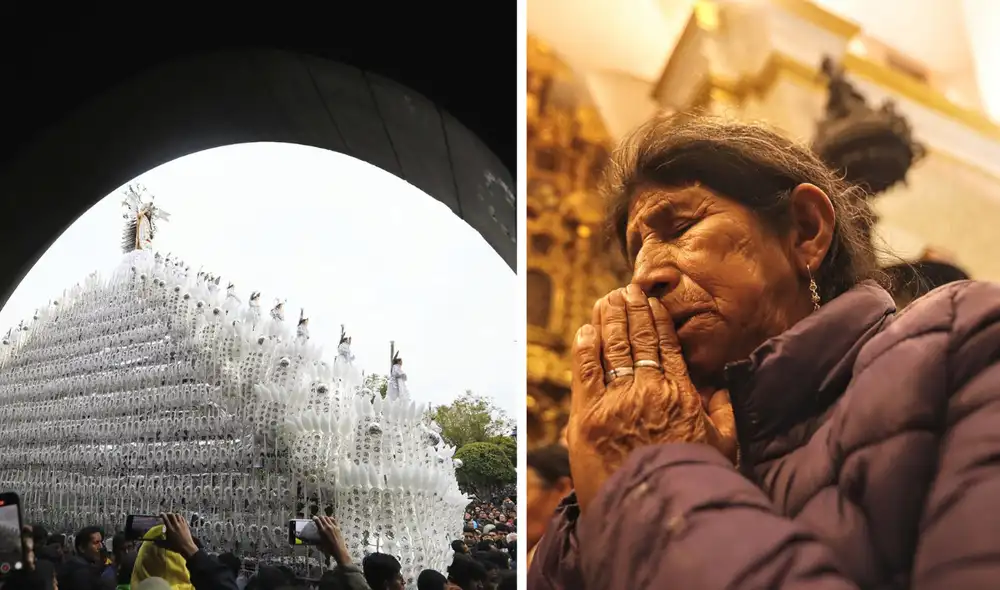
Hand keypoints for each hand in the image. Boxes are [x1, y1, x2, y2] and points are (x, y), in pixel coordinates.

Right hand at [159, 513, 198, 558]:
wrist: (187, 547)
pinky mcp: (186, 525)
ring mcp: (182, 524)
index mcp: (170, 529)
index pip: (166, 519)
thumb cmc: (176, 546)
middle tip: (166, 515)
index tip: (161, 514)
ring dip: (174, 515)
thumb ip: (159, 543)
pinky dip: (180, 517)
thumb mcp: (166, 545)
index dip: (163, 515)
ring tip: (172, 516)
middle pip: (172, 515)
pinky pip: (183, 518)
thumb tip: (153, 543)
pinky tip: (178, 519)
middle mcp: (176, 525)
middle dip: (168, 514)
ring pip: (178, 515)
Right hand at [313, 516, 350, 564]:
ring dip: (325, 517)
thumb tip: (314, 540)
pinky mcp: (338, 527)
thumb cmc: (328, 549)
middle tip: (318, 518)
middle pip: (322, 518)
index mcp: (322, 531)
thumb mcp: (320, 545)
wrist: (338, 550)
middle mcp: (328, 527)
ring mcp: (333, 526)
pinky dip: (331, 519)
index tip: (313, 518)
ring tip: (323, 519)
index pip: (317, 521)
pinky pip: (334, 520)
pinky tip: (330, 520)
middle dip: (319, 517)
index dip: (314, 518)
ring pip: (328, 518)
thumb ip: (317, 541)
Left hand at [567, 285, 736, 510]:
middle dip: (630, 310)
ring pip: (611, 347)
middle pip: (637, 338)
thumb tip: (723, 387)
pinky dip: (584, 346)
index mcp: (681, 393)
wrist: (655, 511)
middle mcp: (650, 390)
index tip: (650, 302)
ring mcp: (617, 401)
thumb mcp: (722, 446)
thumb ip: (724, 412)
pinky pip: (585, 370)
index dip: (656, 320)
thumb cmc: (691, 480)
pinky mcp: (589, 417)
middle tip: (624, 291)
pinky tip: (585, 330)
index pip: (666, 345)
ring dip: (607, 319)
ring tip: (605, 301)